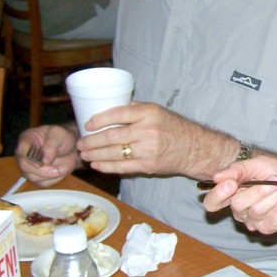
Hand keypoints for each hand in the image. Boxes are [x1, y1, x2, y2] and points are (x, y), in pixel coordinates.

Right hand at [15, 125, 81, 186]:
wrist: (71, 147)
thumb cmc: (62, 137)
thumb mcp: (59, 135)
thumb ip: (51, 146)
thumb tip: (44, 161)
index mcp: (27, 140)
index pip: (22, 150)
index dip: (31, 158)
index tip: (44, 162)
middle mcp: (24, 154)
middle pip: (24, 166)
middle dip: (41, 170)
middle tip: (57, 170)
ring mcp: (29, 167)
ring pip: (33, 177)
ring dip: (49, 176)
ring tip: (60, 168)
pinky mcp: (37, 177)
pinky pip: (42, 183)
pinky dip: (53, 180)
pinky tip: (60, 171)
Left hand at [76, 102, 233, 178]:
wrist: (195, 149)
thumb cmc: (174, 128)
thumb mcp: (157, 111)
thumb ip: (135, 110)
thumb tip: (109, 109)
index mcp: (149, 113)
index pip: (118, 113)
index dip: (99, 119)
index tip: (87, 124)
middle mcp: (148, 130)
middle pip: (112, 136)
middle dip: (92, 141)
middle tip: (80, 143)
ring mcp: (148, 150)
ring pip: (114, 153)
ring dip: (95, 155)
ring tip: (84, 154)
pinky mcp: (148, 165)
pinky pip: (122, 167)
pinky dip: (107, 166)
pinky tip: (96, 164)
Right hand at [202, 156, 276, 233]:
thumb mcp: (259, 164)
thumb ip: (238, 170)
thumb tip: (217, 177)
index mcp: (233, 194)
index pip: (212, 203)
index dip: (218, 195)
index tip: (231, 184)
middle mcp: (240, 210)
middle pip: (237, 205)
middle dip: (259, 189)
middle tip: (275, 177)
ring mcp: (254, 221)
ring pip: (257, 210)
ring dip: (275, 192)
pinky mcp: (269, 227)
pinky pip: (272, 214)